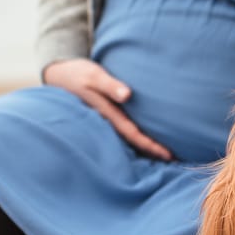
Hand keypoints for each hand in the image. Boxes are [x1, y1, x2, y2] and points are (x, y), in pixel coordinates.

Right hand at [42, 58, 172, 159]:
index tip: (169, 155)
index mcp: (106, 114)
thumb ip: (110, 85)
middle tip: (176, 160)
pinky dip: (137, 136)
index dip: (151, 145)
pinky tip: (147, 139)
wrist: (57, 75)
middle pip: (133, 141)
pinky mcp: (105, 115)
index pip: (133, 134)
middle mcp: (107, 121)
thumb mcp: (93, 75)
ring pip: (129, 138)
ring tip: (166, 155)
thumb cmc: (77, 73)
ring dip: (146, 146)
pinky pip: (124, 130)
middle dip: (152, 151)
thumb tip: (127, 95)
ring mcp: (105, 120)